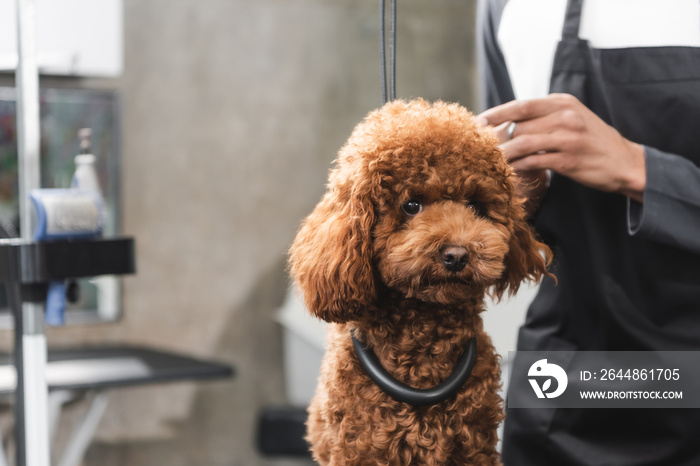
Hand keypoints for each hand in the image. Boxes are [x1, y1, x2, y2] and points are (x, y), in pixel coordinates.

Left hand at [478, 93, 645, 203]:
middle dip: (497, 137)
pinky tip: (508, 171)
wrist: (625, 162)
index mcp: (563, 102)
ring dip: (504, 153)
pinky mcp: (568, 159)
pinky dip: (518, 166)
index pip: (521, 105)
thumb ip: (545, 117)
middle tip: (481, 148)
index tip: (477, 122)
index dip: (496, 114)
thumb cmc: (592, 142)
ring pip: (522, 142)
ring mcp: (567, 137)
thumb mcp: (572, 119)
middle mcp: (565, 115)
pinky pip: (533, 161)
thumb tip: (509, 121)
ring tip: (490, 161)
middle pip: (518, 125)